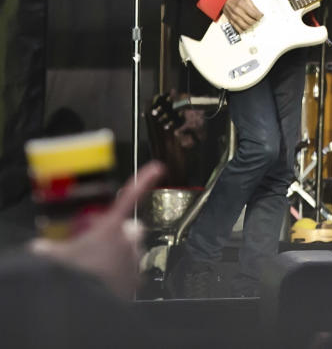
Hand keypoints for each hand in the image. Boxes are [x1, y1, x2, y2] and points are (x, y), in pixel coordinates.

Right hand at [29, 160, 164, 298]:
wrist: (90, 300)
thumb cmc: (77, 274)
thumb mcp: (59, 256)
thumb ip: (48, 249)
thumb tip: (37, 246)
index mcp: (111, 226)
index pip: (129, 197)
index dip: (144, 180)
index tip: (157, 167)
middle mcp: (128, 237)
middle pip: (132, 228)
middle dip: (124, 233)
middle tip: (104, 244)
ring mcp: (136, 255)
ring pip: (134, 248)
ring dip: (124, 252)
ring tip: (103, 265)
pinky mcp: (138, 274)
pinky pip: (135, 268)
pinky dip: (126, 272)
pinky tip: (110, 279)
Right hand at [222, 0, 263, 31]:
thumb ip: (254, 7)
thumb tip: (260, 14)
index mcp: (242, 4)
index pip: (254, 14)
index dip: (259, 17)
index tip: (260, 16)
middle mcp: (237, 11)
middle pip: (250, 21)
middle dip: (256, 22)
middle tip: (257, 20)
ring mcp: (233, 17)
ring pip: (245, 26)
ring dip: (250, 26)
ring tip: (252, 23)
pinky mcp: (231, 21)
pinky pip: (238, 29)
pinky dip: (244, 30)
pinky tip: (246, 27)